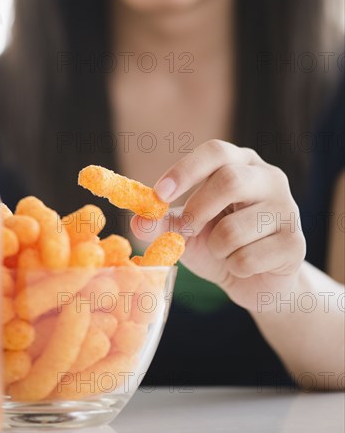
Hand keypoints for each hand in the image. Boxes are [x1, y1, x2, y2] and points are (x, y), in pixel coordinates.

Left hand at [131, 140, 305, 310]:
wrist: (256, 280)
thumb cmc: (219, 244)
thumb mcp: (186, 230)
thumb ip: (161, 223)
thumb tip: (137, 221)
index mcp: (240, 164)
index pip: (215, 152)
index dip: (185, 170)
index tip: (159, 195)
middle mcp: (269, 178)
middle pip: (229, 181)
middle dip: (197, 211)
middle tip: (187, 230)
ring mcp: (287, 209)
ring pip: (235, 228)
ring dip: (217, 248)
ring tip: (225, 252)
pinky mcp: (296, 244)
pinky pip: (249, 258)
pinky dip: (234, 268)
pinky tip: (244, 266)